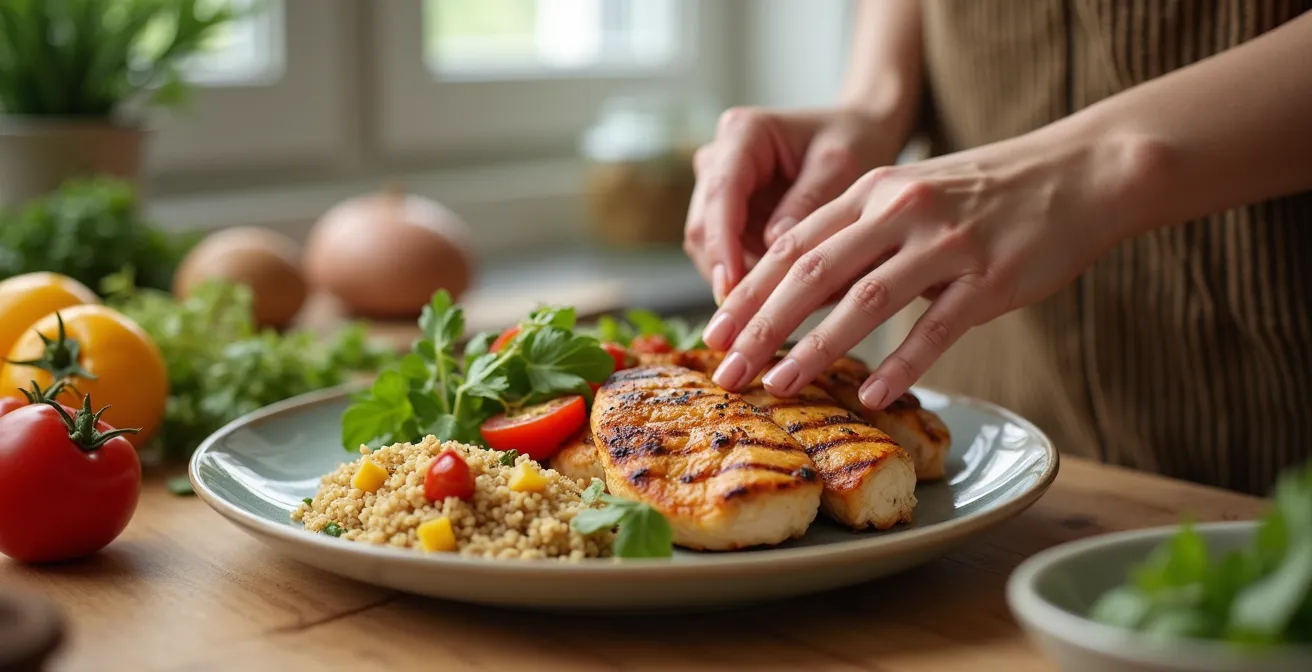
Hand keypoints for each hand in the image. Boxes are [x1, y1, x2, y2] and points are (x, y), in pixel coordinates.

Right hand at [684, 106, 908, 302]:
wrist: (858, 133)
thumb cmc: (854, 141)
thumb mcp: (841, 165)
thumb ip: (809, 201)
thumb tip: (774, 245)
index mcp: (743, 134)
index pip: (721, 194)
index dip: (723, 245)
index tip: (732, 290)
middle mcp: (719, 159)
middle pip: (705, 226)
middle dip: (724, 274)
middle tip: (746, 323)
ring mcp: (718, 189)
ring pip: (710, 248)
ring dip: (737, 282)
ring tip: (776, 313)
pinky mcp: (728, 216)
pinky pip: (727, 256)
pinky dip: (749, 280)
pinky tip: (779, 300)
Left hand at [700, 126, 1157, 407]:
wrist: (1081, 172)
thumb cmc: (989, 194)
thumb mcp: (911, 194)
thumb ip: (858, 232)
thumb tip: (797, 283)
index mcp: (872, 191)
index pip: (791, 246)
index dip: (747, 292)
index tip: (712, 334)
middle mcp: (899, 211)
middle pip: (812, 275)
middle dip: (760, 327)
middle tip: (726, 372)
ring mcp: (945, 244)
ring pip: (863, 302)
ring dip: (813, 349)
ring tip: (778, 387)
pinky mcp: (991, 277)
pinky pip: (936, 328)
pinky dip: (899, 364)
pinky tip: (870, 395)